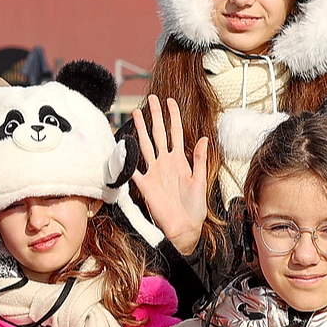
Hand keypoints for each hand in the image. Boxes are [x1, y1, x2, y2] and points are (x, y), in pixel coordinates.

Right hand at [128, 97, 210, 254]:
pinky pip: (133, 169)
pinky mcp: (145, 185)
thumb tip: (204, 138)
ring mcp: (154, 172)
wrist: (184, 228)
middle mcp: (166, 163)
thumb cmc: (194, 208)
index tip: (170, 101)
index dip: (173, 117)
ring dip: (141, 129)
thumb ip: (199, 159)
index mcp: (180, 161)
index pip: (176, 133)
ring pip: (146, 145)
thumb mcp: (200, 181)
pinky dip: (127, 160)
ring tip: (136, 113)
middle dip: (155, 116)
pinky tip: (122, 147)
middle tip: (152, 99)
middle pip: (159, 134)